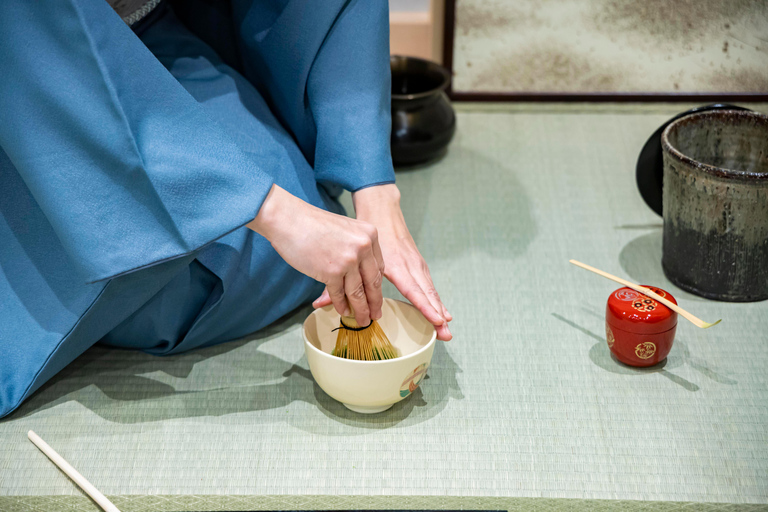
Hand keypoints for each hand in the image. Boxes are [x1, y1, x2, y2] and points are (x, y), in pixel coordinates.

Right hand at [247, 185, 383, 326]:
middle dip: (374, 302)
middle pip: (372, 282)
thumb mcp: (345, 231)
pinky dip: (340, 305)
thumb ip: (355, 249)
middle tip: (375, 315)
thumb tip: (359, 276)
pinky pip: (339, 294)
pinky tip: (342, 311)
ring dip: (359, 310)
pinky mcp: (332, 272)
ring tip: (361, 320)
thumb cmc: (312, 224)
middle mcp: (363, 247)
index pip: (378, 267)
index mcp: (369, 235)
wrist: (289, 219)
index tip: (377, 297)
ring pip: (358, 292)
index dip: (377, 286)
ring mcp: (348, 260)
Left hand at [313, 184, 452, 340]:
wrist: (381, 207)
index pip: (412, 289)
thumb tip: (319, 304)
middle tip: (446, 332)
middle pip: (425, 293)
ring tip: (446, 327)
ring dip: (438, 308)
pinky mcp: (417, 261)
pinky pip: (427, 283)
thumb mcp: (348, 254)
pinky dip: (435, 298)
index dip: (423, 306)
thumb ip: (336, 282)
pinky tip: (441, 312)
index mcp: (393, 262)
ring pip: (429, 289)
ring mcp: (415, 261)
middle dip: (436, 313)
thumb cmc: (363, 231)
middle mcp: (408, 263)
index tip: (435, 320)